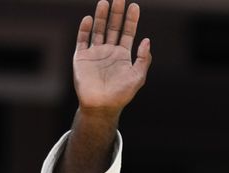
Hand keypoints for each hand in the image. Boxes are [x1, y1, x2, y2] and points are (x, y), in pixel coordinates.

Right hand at [73, 0, 150, 117]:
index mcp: (123, 56)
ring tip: (104, 2)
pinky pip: (82, 40)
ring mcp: (95, 53)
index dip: (131, 20)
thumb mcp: (138, 77)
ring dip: (101, 16)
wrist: (101, 106)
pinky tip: (89, 19)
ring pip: (98, 30)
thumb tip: (147, 40)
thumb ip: (143, 59)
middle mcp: (109, 52)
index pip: (128, 33)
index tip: (134, 6)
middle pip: (113, 27)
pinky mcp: (81, 58)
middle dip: (116, 13)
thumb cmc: (121, 94)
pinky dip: (85, 29)